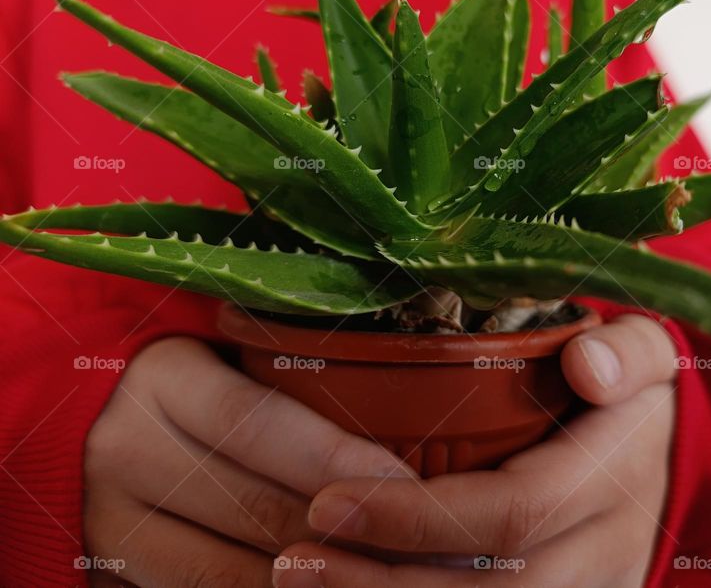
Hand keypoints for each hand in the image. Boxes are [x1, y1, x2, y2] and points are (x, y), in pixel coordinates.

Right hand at [83, 337, 414, 587]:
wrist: (82, 413)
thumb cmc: (184, 373)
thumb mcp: (223, 353)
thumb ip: (288, 378)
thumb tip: (393, 428)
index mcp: (163, 378)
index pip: (260, 423)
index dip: (339, 460)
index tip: (407, 483)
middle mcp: (127, 449)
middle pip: (255, 506)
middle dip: (347, 533)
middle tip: (419, 545)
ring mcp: (111, 519)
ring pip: (231, 571)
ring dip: (318, 577)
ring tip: (386, 574)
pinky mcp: (110, 568)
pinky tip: (325, 582)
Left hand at [275, 314, 677, 587]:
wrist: (677, 465)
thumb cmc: (636, 398)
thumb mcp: (646, 354)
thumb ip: (626, 352)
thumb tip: (588, 364)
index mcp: (609, 481)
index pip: (509, 515)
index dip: (415, 518)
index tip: (327, 501)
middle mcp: (601, 554)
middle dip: (383, 587)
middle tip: (290, 561)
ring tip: (299, 586)